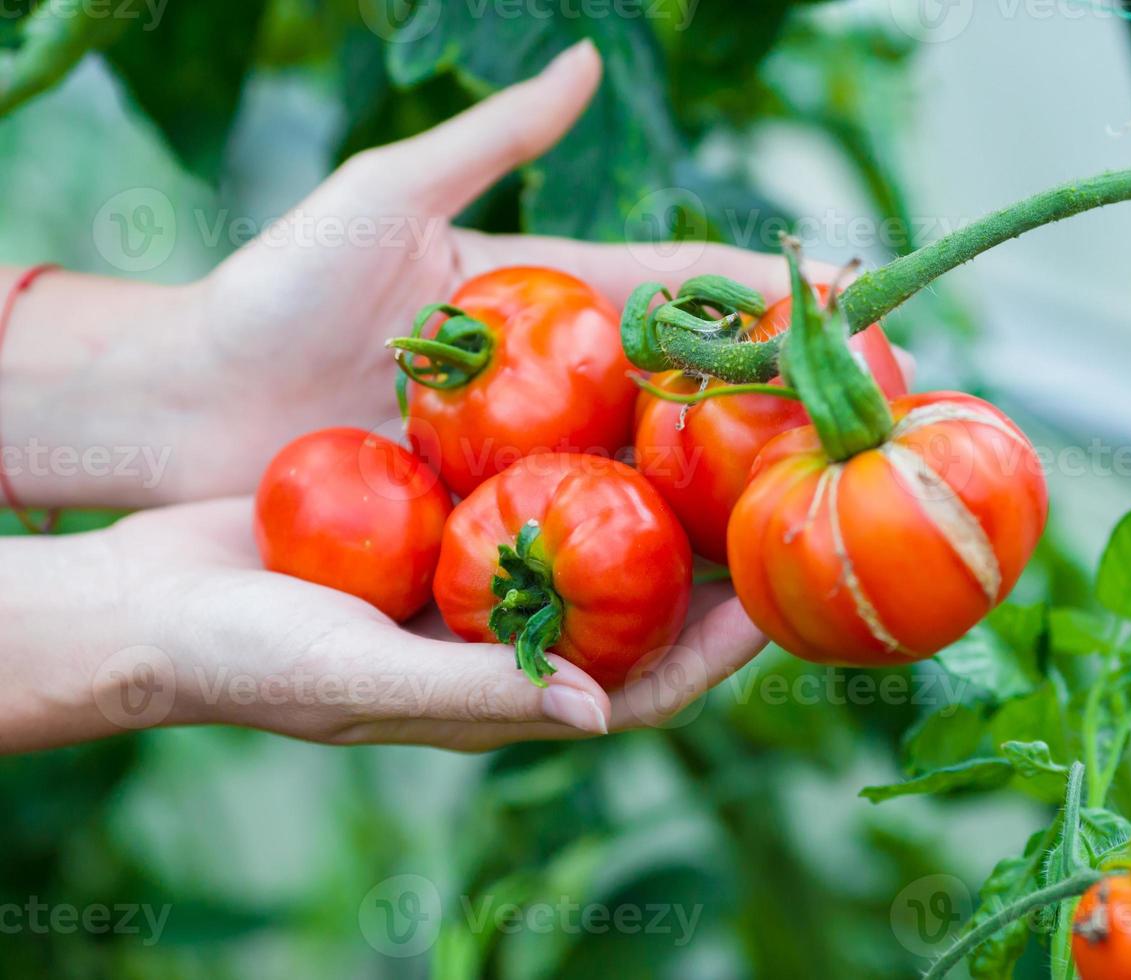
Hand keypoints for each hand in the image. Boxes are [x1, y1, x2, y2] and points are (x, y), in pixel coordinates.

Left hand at [1, 40, 813, 509]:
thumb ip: (491, 136)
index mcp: (548, 299)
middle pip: (692, 391)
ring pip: (658, 474)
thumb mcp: (385, 194)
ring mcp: (530, 457)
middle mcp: (556, 384)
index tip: (858, 294)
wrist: (185, 404)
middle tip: (875, 420)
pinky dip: (658, 551)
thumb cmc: (276, 290)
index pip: (684, 289)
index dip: (769, 291)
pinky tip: (722, 574)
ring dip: (740, 490)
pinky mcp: (494, 522)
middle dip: (784, 402)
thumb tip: (592, 61)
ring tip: (830, 508)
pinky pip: (593, 538)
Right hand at [3, 498, 764, 753]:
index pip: (645, 685)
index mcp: (507, 694)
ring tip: (720, 434)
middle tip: (778, 494)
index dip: (720, 649)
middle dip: (710, 560)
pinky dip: (573, 450)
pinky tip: (612, 396)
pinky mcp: (445, 520)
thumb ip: (478, 693)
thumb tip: (599, 709)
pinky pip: (531, 485)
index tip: (785, 599)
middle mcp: (511, 638)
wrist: (153, 598)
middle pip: (641, 604)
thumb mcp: (361, 681)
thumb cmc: (248, 661)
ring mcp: (481, 576)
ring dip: (655, 493)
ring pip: (596, 536)